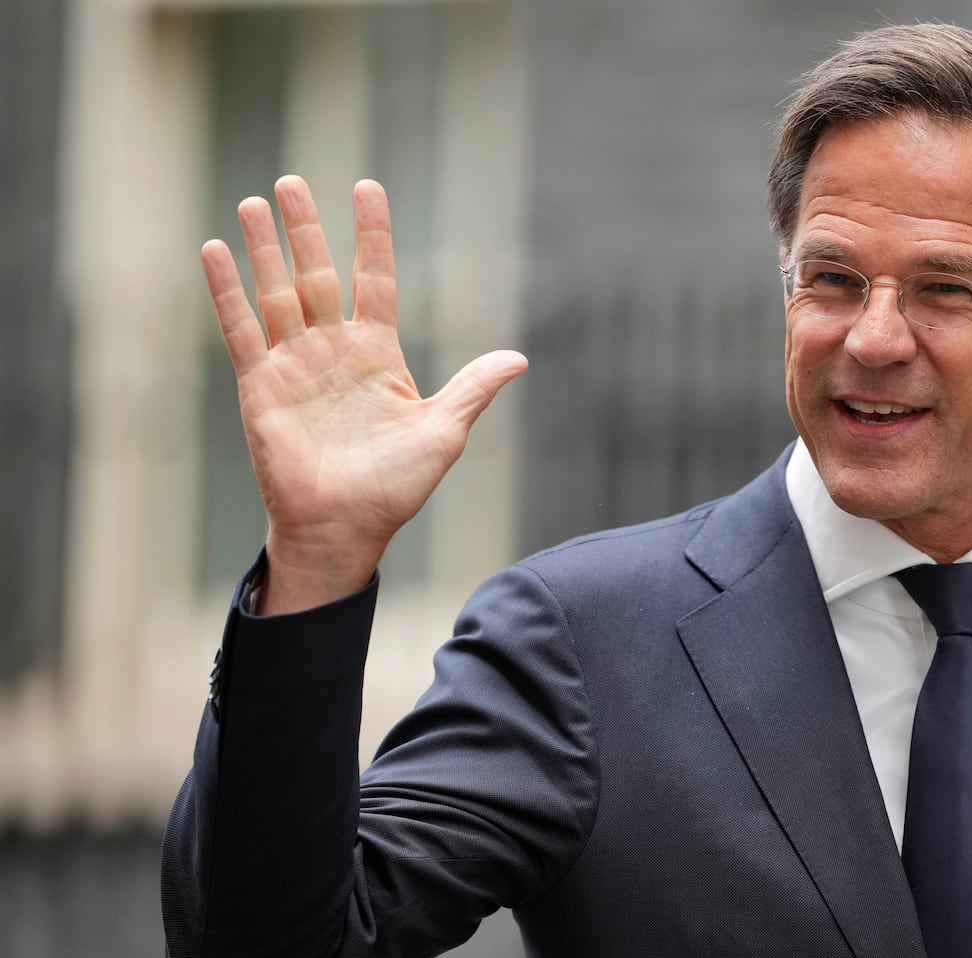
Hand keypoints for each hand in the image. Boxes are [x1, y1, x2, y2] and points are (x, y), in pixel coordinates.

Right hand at [202, 176, 526, 613]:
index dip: (372, 235)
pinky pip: (242, 329)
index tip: (368, 187)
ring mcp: (295, 365)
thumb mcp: (444, 432)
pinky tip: (217, 250)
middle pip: (318, 274)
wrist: (346, 528)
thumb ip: (474, 389)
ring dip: (265, 248)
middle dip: (307, 228)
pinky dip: (228, 290)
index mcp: (379, 354)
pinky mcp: (261, 385)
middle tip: (291, 181)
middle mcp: (334, 350)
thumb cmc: (395, 487)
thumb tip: (519, 358)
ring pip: (278, 292)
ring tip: (256, 201)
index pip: (375, 278)